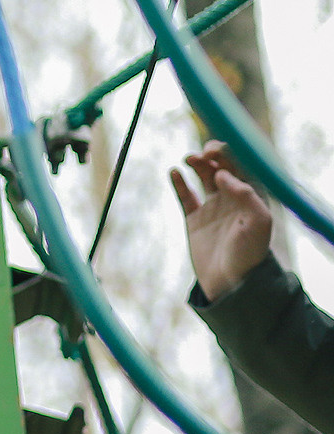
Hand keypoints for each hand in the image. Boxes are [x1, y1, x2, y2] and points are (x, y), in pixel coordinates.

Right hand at [171, 140, 272, 300]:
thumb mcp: (258, 223)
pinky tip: (174, 172)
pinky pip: (185, 196)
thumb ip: (246, 195)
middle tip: (203, 152)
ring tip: (189, 159)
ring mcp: (212, 208)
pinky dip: (179, 183)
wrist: (231, 281)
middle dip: (213, 155)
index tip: (217, 152)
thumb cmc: (250, 253)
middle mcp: (232, 199)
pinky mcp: (194, 219)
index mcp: (250, 197)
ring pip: (203, 177)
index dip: (230, 155)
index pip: (241, 167)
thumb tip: (223, 175)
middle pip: (221, 168)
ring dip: (197, 164)